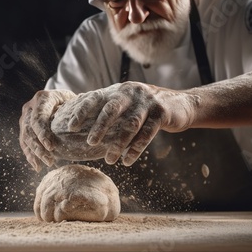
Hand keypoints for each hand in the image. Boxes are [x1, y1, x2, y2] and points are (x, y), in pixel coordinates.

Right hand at [19, 89, 75, 171]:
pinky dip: (30, 155)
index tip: (50, 147)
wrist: (60, 98)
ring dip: (35, 153)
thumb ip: (74, 111)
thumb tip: (77, 127)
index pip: (38, 117)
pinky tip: (38, 166)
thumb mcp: (74, 101)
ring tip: (48, 163)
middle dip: (39, 147)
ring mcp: (25, 117)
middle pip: (29, 129)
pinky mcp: (24, 127)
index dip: (42, 133)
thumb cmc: (71, 100)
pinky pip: (24, 142)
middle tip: (50, 160)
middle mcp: (30, 107)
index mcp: (42, 98)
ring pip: (25, 137)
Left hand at [67, 81, 199, 165]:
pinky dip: (136, 149)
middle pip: (111, 108)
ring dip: (118, 144)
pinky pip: (147, 133)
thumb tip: (76, 120)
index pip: (96, 98)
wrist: (180, 104)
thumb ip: (107, 108)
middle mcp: (131, 92)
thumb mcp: (126, 103)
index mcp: (118, 90)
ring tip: (109, 160)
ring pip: (130, 124)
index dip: (82, 111)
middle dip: (99, 127)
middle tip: (90, 143)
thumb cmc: (145, 108)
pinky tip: (127, 161)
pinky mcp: (161, 113)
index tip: (70, 126)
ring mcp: (147, 102)